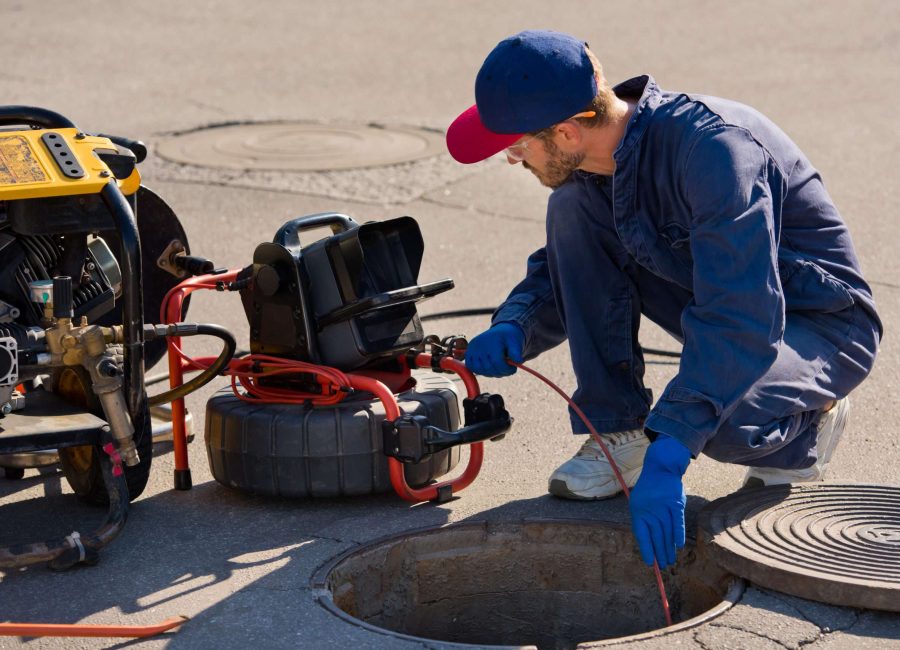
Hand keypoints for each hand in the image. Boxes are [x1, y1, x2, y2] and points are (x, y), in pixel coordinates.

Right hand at [464, 323, 524, 376]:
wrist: (499, 332)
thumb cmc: (508, 338)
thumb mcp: (515, 342)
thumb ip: (516, 351)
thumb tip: (518, 361)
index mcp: (492, 342)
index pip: (497, 362)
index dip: (506, 369)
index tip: (513, 369)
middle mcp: (480, 345)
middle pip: (489, 368)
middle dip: (500, 372)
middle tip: (507, 370)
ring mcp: (472, 349)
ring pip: (480, 370)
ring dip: (491, 373)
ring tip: (499, 368)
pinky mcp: (468, 353)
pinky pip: (471, 367)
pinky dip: (480, 370)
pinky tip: (489, 367)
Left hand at [629, 434, 690, 568]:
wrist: (660, 470)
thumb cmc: (648, 490)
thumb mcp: (638, 503)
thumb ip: (642, 521)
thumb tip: (646, 542)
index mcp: (639, 513)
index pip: (642, 535)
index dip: (646, 550)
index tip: (650, 563)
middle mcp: (651, 512)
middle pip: (656, 537)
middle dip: (659, 553)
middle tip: (663, 567)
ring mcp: (664, 508)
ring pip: (666, 532)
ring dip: (668, 548)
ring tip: (670, 561)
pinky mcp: (676, 504)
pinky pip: (677, 522)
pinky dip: (678, 534)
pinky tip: (679, 546)